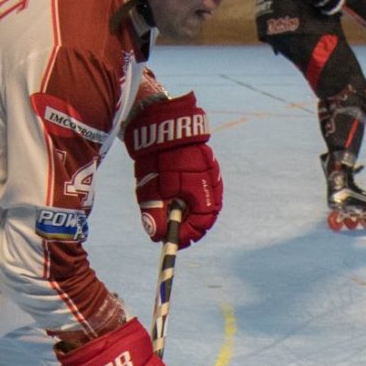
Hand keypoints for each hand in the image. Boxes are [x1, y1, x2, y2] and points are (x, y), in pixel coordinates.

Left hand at [123, 93, 220, 247]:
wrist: (165, 124)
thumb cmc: (160, 161)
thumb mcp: (152, 192)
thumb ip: (156, 216)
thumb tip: (158, 236)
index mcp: (203, 197)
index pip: (198, 227)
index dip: (182, 237)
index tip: (168, 241)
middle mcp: (213, 187)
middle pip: (203, 216)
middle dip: (186, 225)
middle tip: (169, 230)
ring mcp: (212, 174)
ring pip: (203, 201)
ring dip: (188, 209)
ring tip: (169, 211)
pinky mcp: (207, 164)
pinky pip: (202, 187)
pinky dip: (190, 195)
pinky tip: (175, 192)